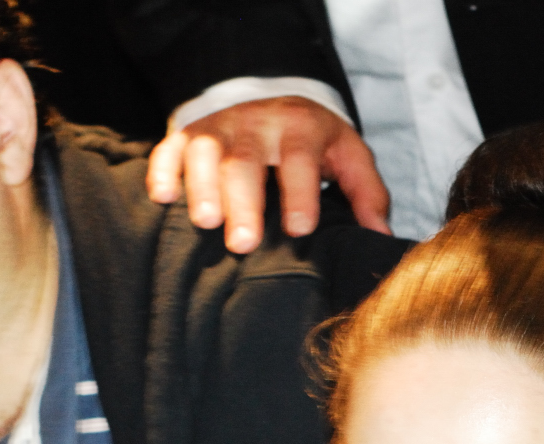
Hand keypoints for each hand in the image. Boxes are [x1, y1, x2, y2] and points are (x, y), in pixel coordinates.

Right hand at [147, 96, 391, 253]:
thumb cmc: (314, 142)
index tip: (300, 229)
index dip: (299, 192)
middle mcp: (255, 123)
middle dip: (244, 201)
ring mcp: (218, 127)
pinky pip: (169, 148)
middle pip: (246, 160)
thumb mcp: (348, 156)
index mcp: (300, 127)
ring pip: (205, 153)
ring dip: (201, 187)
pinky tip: (162, 197)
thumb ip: (367, 194)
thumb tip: (381, 237)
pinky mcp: (187, 134)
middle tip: (244, 243)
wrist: (272, 100)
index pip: (299, 158)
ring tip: (205, 222)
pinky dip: (162, 171)